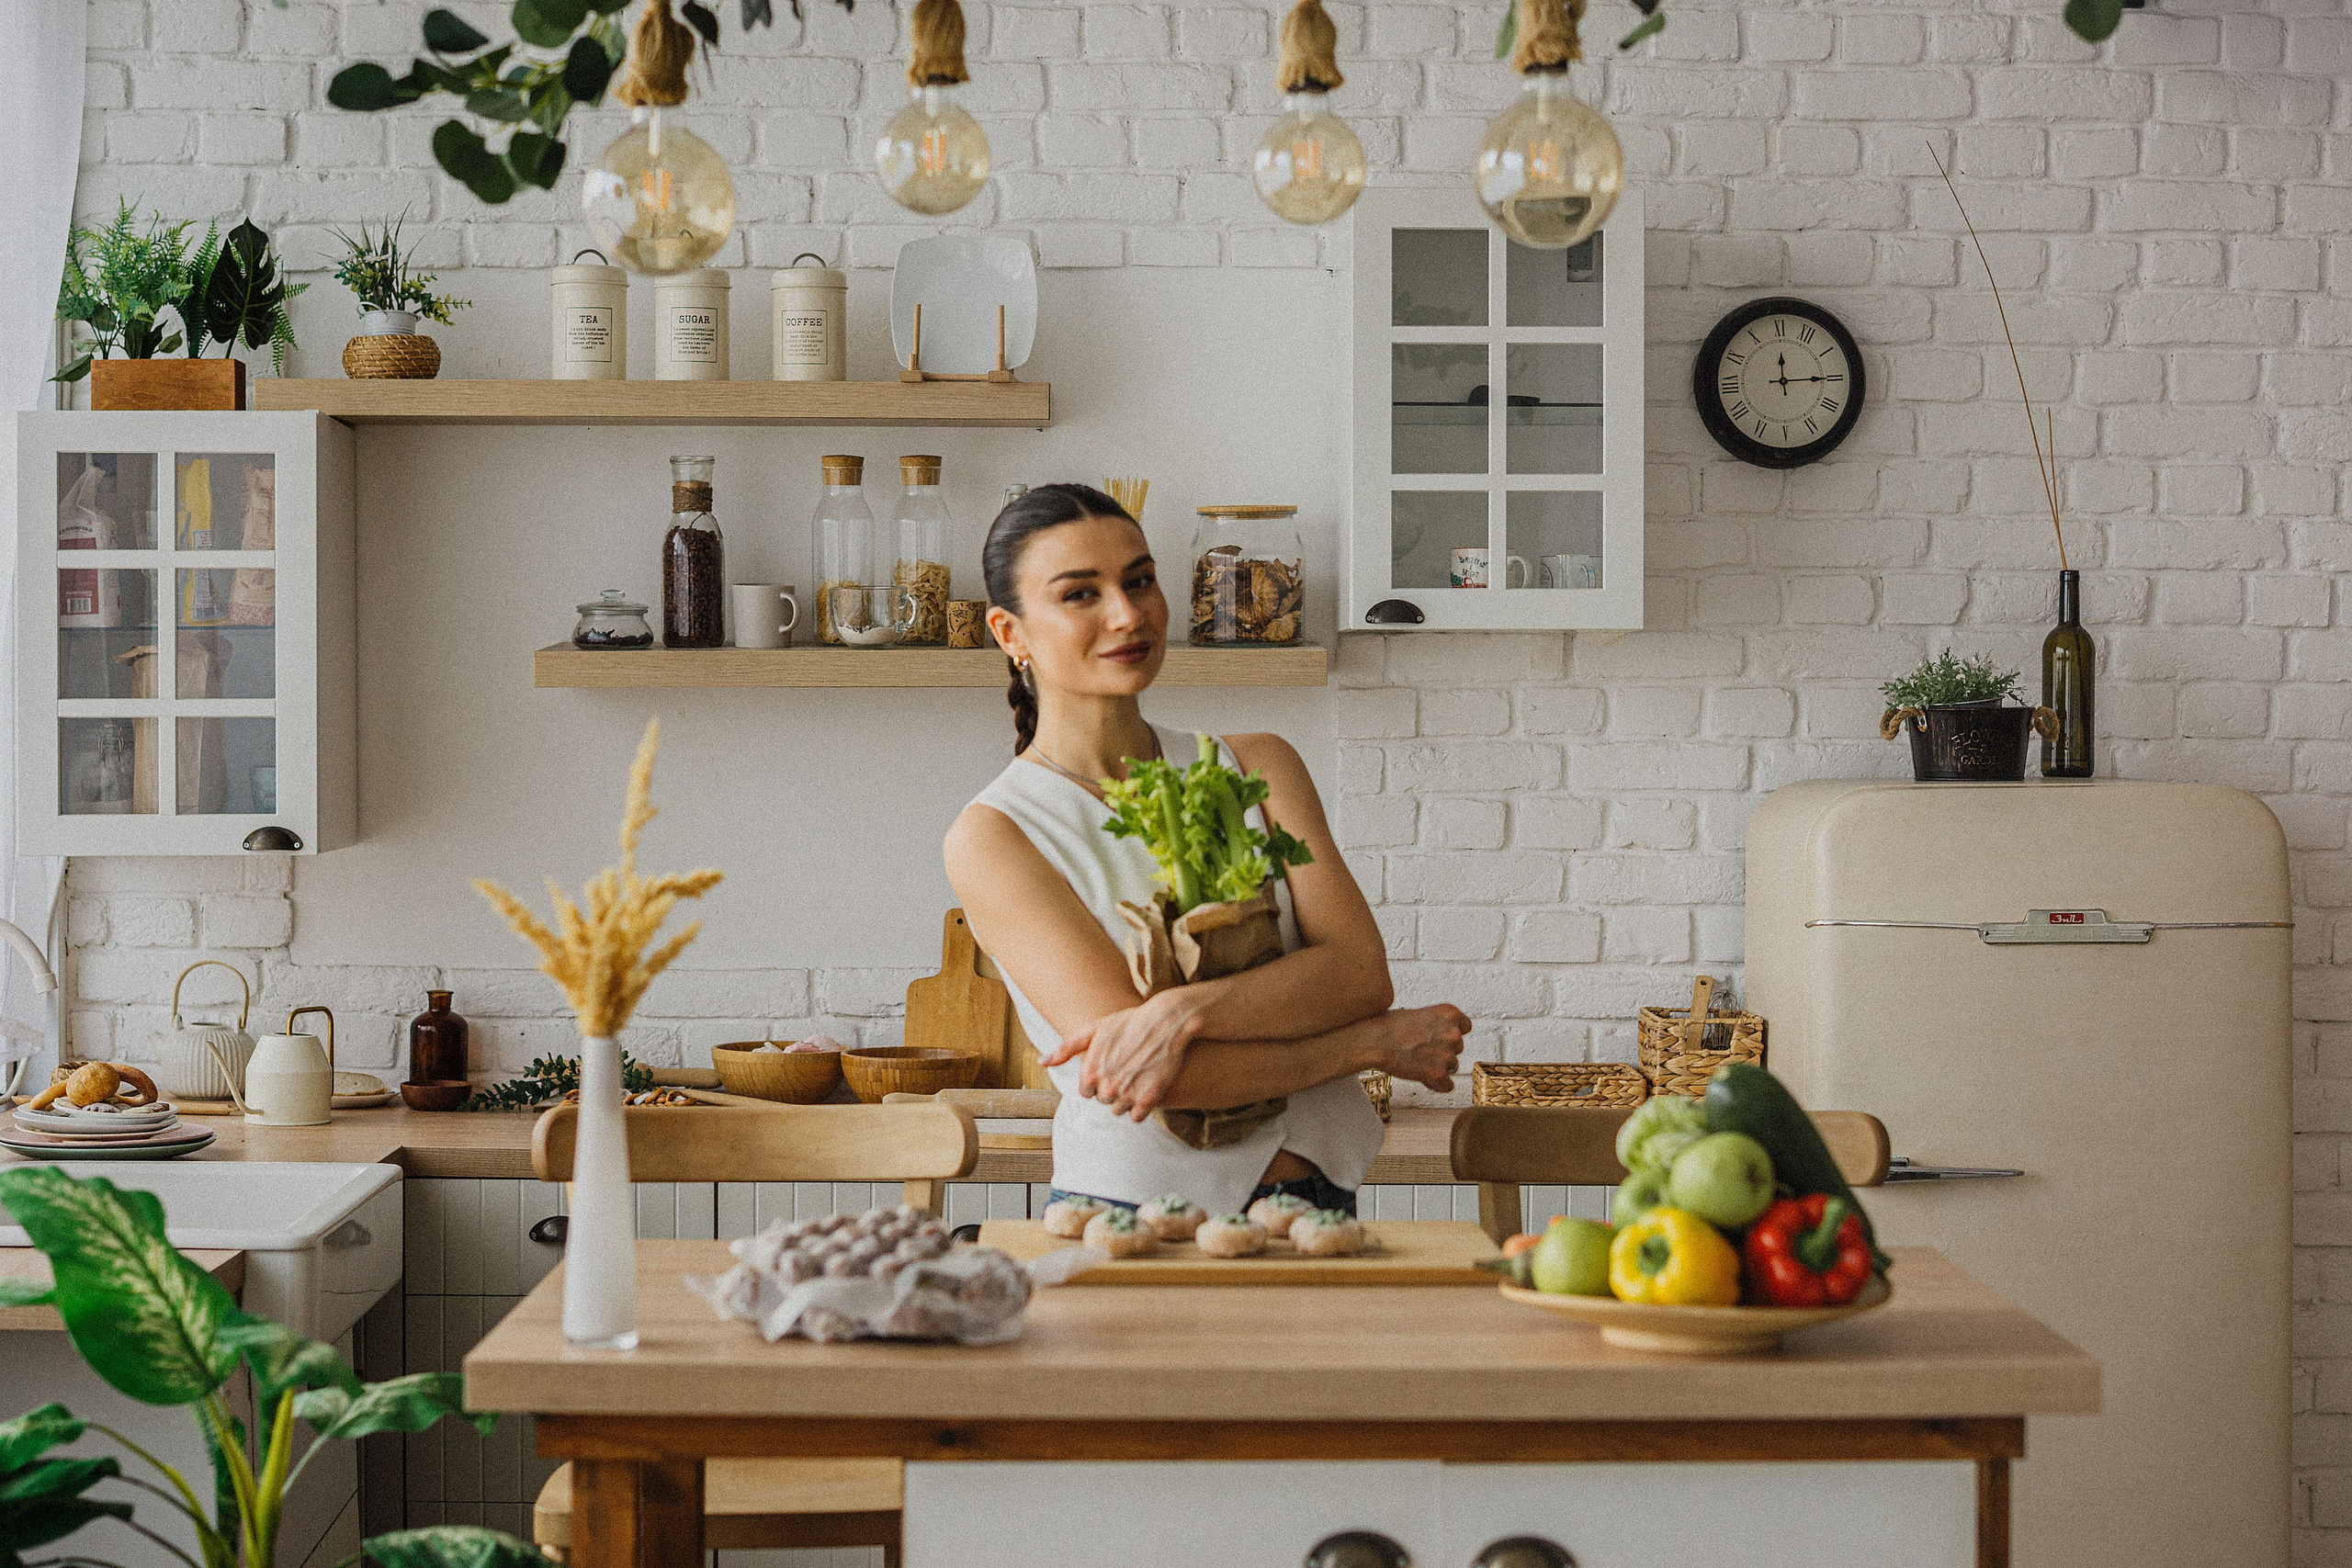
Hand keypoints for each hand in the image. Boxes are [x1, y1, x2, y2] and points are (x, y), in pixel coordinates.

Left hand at [1042, 989, 1205, 1120]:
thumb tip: (1042, 1063)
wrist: (1165, 1022)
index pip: (1087, 1092)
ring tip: (1137, 1079)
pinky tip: (1146, 1091)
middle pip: (1103, 1101)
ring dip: (1126, 1099)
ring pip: (1119, 1110)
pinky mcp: (1149, 1098)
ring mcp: (1127, 1093)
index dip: (1098, 1081)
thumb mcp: (1093, 1029)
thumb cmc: (1128, 1023)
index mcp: (1090, 1071)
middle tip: (1126, 1071)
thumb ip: (1065, 1049)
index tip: (1111, 1068)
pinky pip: (1137, 1117)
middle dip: (1112, 1089)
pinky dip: (1141, 1108)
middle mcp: (1106, 1086)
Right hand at [1369, 1004, 1471, 1093]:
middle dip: (1442, 1052)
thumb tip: (1438, 1037)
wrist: (1373, 1041)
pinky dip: (1436, 1084)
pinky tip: (1421, 1076)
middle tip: (1420, 1051)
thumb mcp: (1417, 1014)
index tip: (1442, 1039)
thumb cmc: (1388, 1027)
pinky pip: (1447, 1085)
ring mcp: (1447, 1054)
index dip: (1451, 1035)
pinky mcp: (1439, 1074)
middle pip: (1457, 1048)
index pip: (1465, 1027)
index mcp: (1449, 1014)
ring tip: (1415, 1062)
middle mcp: (1453, 1033)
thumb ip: (1435, 1024)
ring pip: (1451, 1067)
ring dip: (1437, 1067)